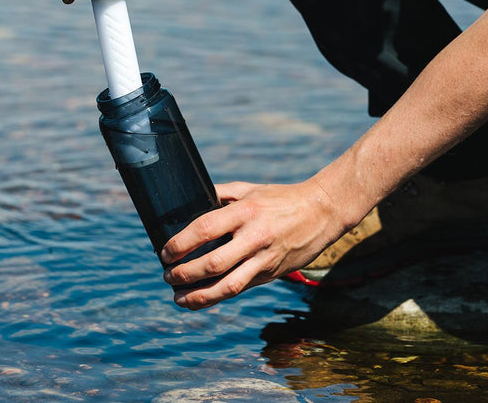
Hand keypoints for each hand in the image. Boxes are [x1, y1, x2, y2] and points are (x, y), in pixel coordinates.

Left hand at [161, 179, 352, 309]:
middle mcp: (255, 237)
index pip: (205, 228)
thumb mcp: (250, 188)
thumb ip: (221, 194)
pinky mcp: (272, 273)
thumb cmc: (282, 198)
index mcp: (246, 211)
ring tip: (179, 298)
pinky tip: (201, 299)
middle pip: (213, 263)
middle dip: (184, 273)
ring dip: (199, 296)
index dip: (181, 243)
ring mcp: (265, 258)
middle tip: (167, 275)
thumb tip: (190, 201)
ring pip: (228, 286)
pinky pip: (241, 288)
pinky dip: (218, 296)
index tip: (165, 252)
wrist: (323, 212)